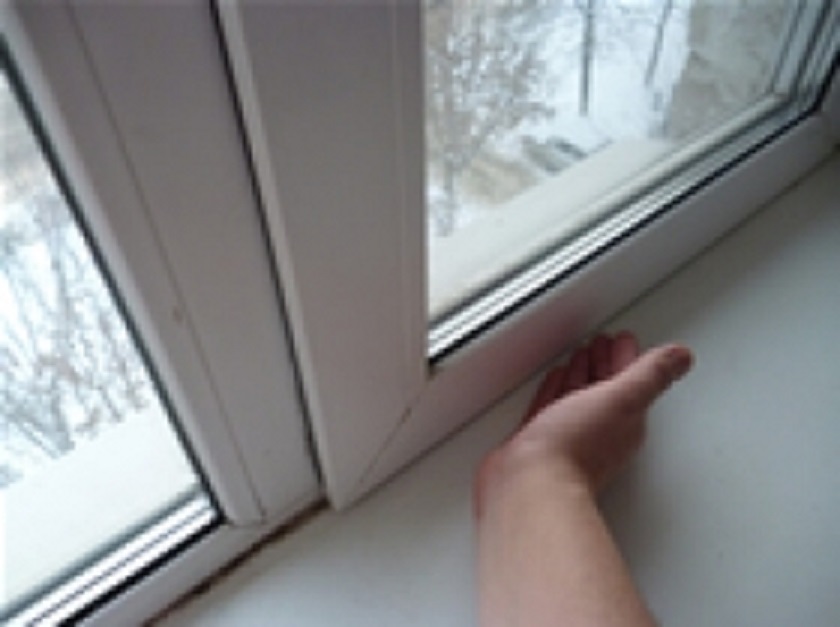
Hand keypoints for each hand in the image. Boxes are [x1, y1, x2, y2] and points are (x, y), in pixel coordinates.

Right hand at [476, 332, 692, 513]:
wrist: (532, 481)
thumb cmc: (575, 448)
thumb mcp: (621, 399)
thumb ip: (650, 375)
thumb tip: (681, 356)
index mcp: (624, 421)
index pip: (630, 380)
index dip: (626, 356)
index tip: (623, 338)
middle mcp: (600, 430)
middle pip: (605, 387)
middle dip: (604, 362)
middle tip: (602, 342)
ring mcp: (570, 436)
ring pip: (579, 396)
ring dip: (582, 373)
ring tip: (581, 354)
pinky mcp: (542, 441)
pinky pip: (552, 406)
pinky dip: (555, 389)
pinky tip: (554, 380)